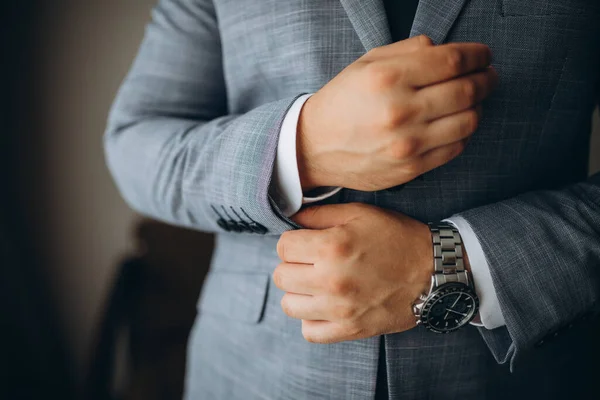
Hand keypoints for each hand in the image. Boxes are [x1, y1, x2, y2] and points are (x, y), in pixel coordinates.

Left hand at [273, 203, 433, 343]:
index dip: (293, 243)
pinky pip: (309, 332)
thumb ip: (320, 214)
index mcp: (331, 247)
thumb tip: (291, 218)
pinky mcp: (350, 329)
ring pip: (290, 305)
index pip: (283, 247)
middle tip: (311, 263)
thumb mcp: (360, 213)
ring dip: (299, 293)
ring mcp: (339, 309)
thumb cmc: (396, 238)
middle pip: (281, 276)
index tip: (305, 244)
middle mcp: (331, 280)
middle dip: (293, 265)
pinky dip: (311, 319)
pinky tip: (323, 306)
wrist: (432, 270)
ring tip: (317, 284)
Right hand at [297, 35, 497, 190]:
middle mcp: (400, 111)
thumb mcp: (366, 64)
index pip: (452, 61)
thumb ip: (408, 50)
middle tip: (488, 76)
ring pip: (469, 121)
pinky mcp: (411, 168)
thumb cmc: (342, 102)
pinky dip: (463, 132)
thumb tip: (443, 49)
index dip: (478, 55)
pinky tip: (454, 124)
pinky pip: (455, 148)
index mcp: (388, 78)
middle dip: (486, 79)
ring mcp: (408, 143)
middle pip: (467, 91)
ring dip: (478, 107)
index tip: (484, 55)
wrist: (314, 147)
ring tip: (472, 100)